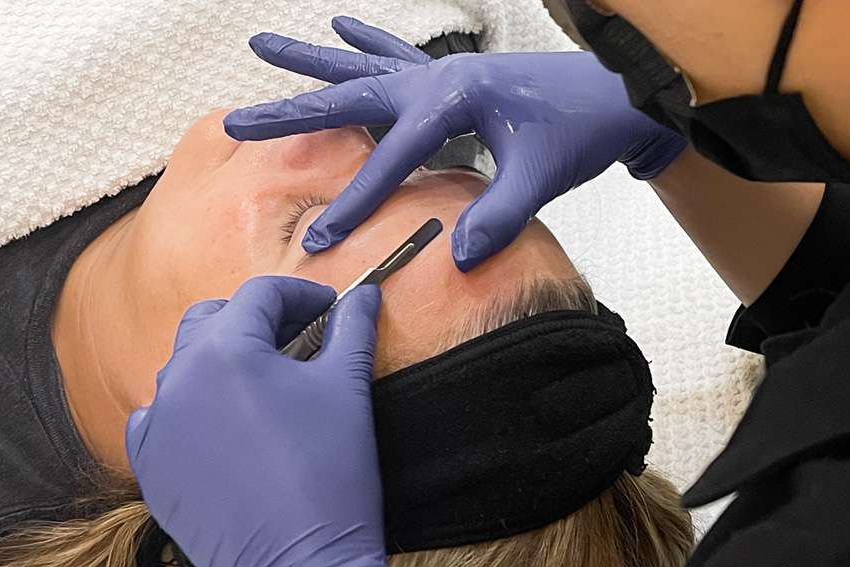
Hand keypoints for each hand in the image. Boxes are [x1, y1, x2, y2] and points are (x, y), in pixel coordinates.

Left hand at [126, 276, 398, 566]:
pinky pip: (160, 416)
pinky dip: (190, 406)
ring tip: (267, 379)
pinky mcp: (150, 466)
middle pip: (214, 319)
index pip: (261, 295)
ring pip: (186, 365)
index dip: (302, 293)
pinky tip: (223, 422)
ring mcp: (157, 424)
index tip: (330, 307)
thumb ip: (352, 328)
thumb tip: (365, 294)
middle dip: (257, 319)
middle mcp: (179, 378)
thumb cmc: (329, 473)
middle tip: (300, 336)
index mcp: (226, 351)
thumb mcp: (347, 387)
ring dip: (225, 359)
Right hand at [224, 16, 685, 270]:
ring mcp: (441, 71)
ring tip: (260, 45)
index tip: (320, 238)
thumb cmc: (579, 132)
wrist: (615, 96)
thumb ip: (499, 215)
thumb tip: (458, 255)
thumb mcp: (543, 176)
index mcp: (453, 101)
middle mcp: (437, 77)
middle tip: (236, 118)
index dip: (355, 202)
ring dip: (311, 61)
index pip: (389, 159)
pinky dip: (366, 42)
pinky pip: (398, 56)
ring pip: (362, 65)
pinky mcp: (451, 75)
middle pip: (350, 96)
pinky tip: (339, 26)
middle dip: (291, 113)